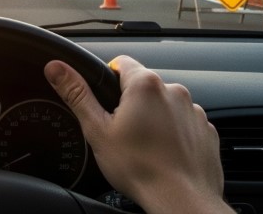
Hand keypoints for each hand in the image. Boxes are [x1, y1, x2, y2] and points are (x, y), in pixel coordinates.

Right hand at [44, 55, 232, 213]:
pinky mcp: (206, 130)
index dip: (108, 79)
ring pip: (164, 104)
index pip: (121, 62)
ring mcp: (194, 111)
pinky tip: (163, 153)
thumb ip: (76, 94)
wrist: (181, 201)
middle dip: (130, 103)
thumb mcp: (97, 130)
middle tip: (120, 131)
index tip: (104, 102)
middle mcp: (174, 91)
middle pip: (143, 85)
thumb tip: (56, 68)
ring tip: (143, 146)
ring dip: (154, 117)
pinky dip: (173, 133)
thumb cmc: (140, 169)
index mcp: (145, 85)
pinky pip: (184, 123)